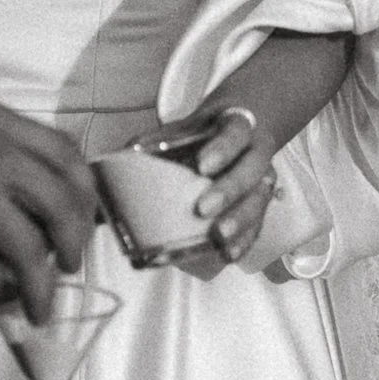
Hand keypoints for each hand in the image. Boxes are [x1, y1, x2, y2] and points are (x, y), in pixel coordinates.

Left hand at [136, 108, 278, 263]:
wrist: (239, 128)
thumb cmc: (206, 133)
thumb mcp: (185, 128)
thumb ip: (155, 143)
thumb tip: (115, 167)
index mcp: (237, 126)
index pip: (235, 133)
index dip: (222, 149)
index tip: (202, 166)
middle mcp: (256, 152)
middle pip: (251, 170)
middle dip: (228, 191)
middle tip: (202, 209)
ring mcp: (263, 179)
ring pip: (259, 200)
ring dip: (239, 221)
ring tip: (219, 238)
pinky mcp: (261, 203)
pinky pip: (258, 223)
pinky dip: (244, 240)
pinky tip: (228, 253)